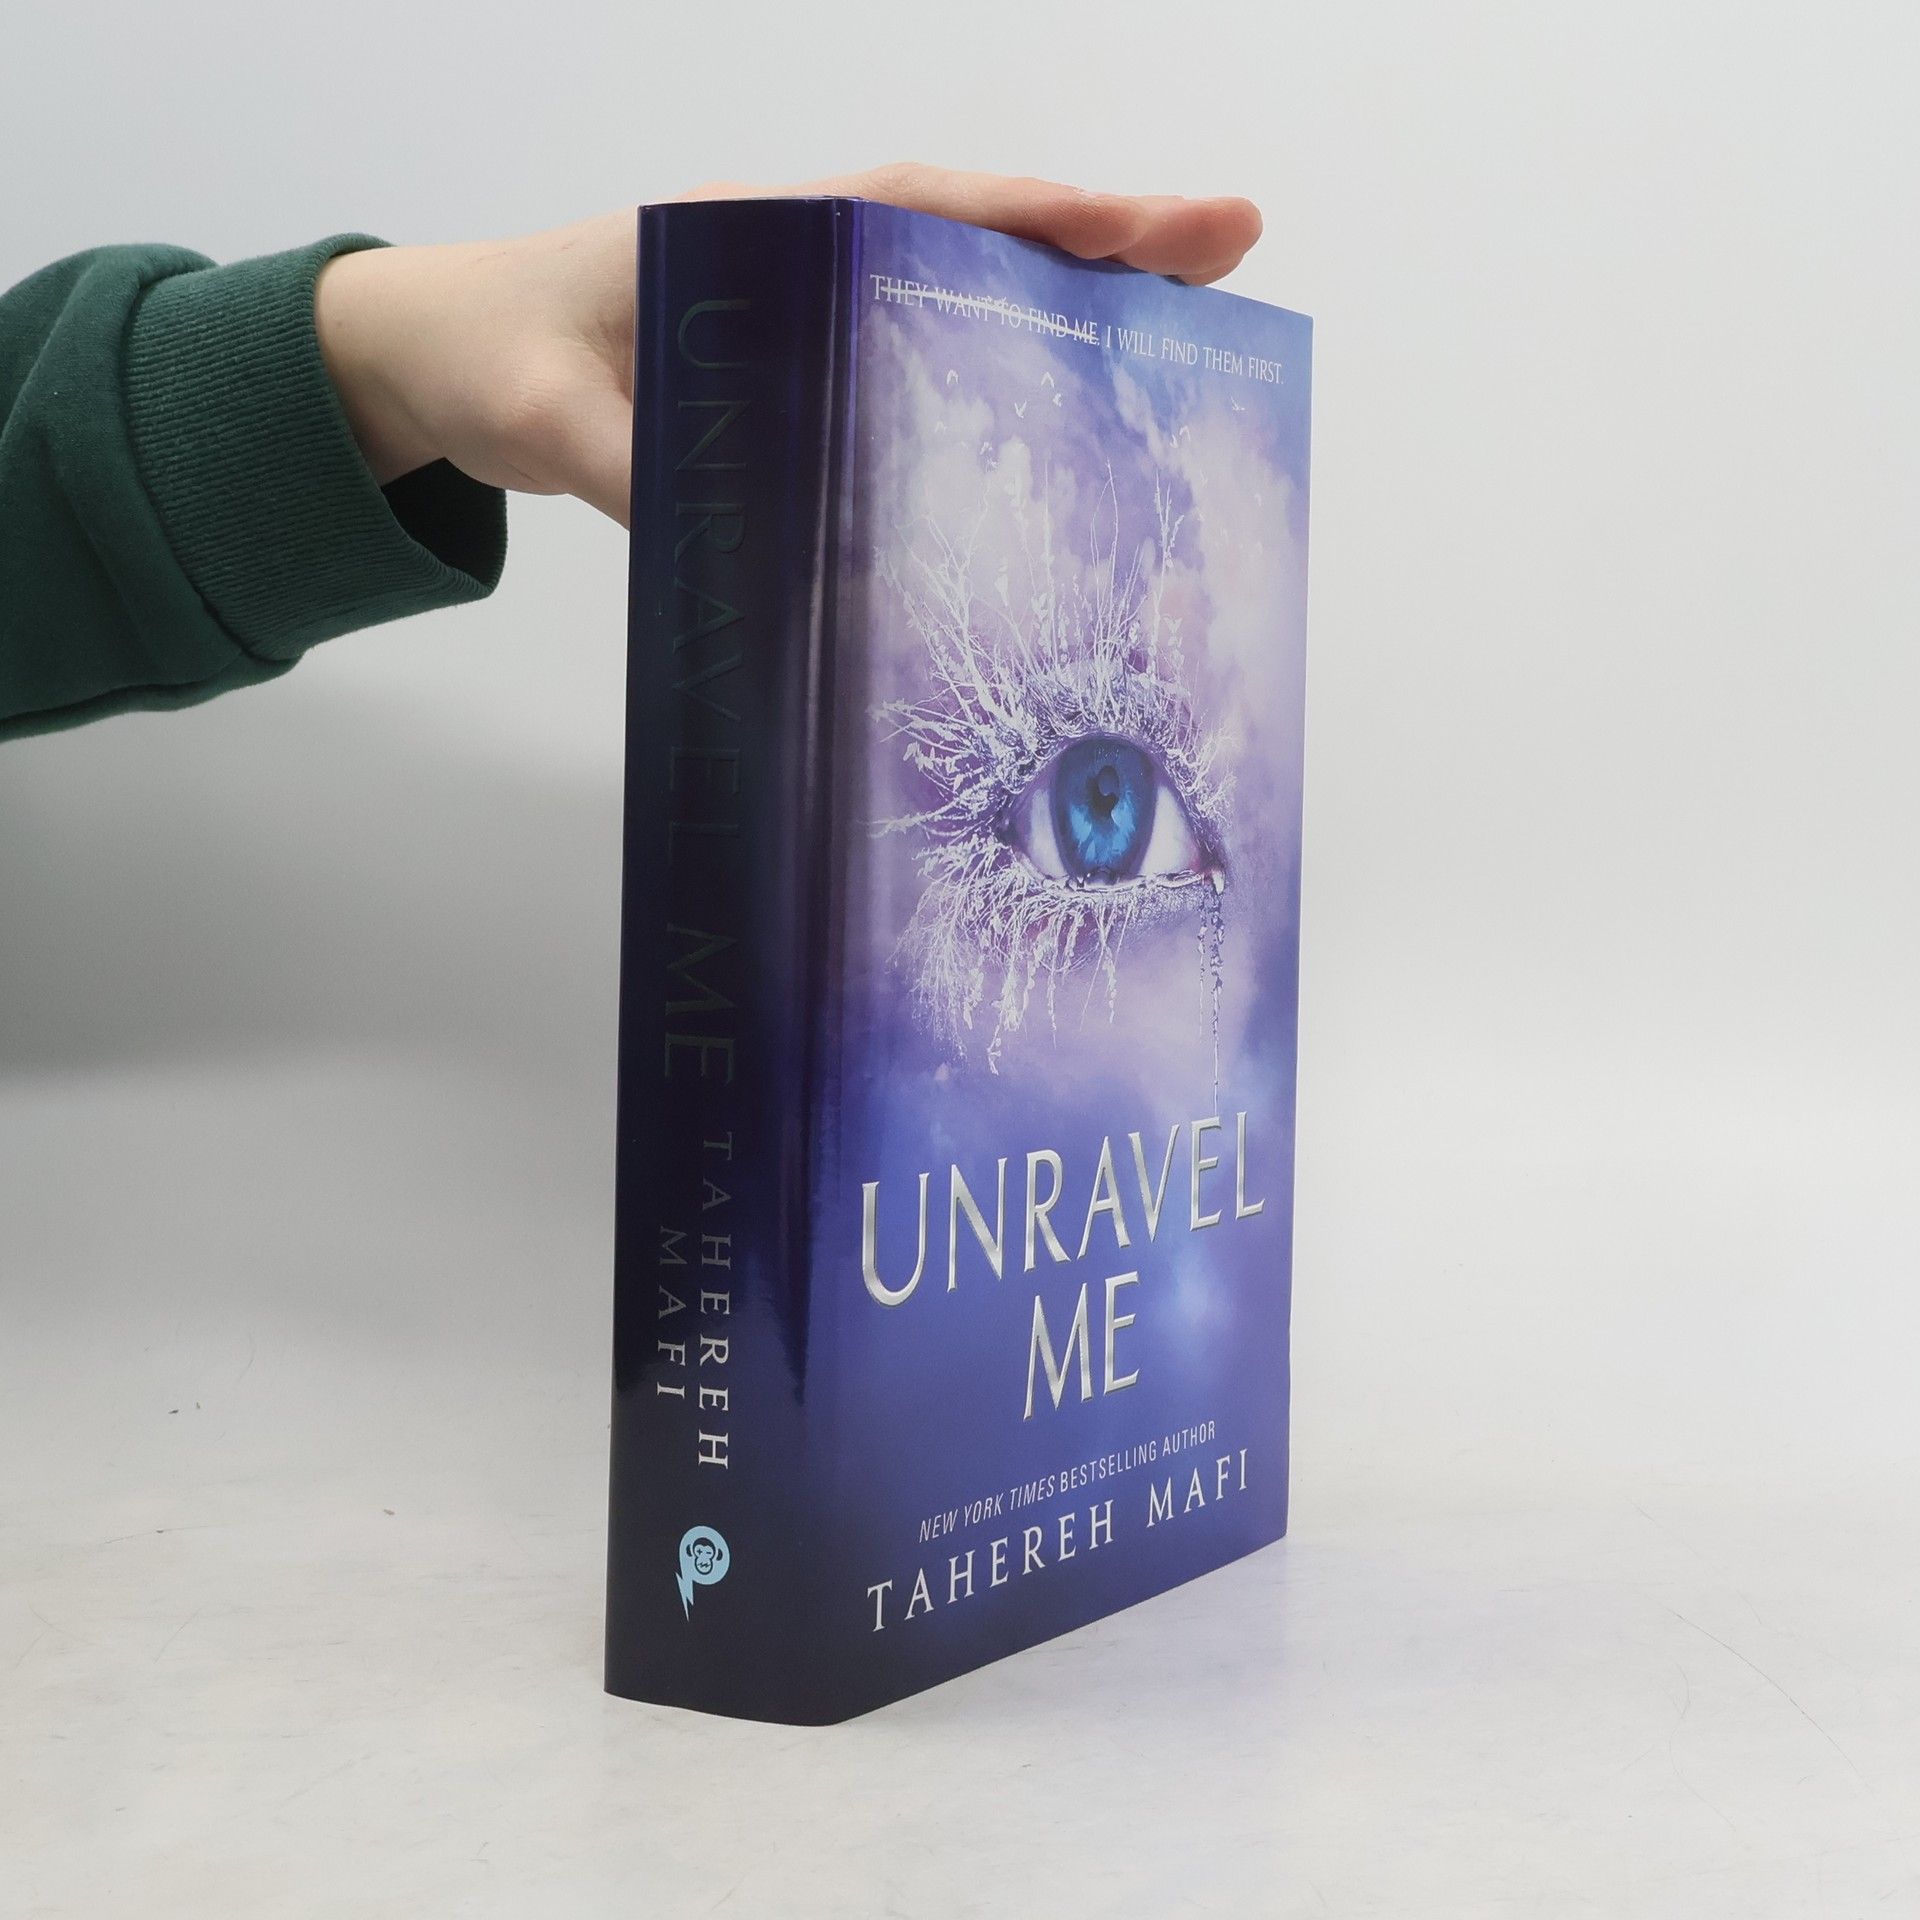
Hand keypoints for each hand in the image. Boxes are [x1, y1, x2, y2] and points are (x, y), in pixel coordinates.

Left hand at [314, 164, 1263, 527]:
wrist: (440, 354)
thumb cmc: (489, 353)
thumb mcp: (546, 412)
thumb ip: (627, 467)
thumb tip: (735, 544)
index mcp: (753, 231)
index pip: (916, 207)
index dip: (1033, 215)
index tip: (1142, 225)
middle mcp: (801, 253)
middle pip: (976, 231)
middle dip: (1105, 237)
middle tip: (1232, 247)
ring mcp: (810, 306)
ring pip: (963, 285)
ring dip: (1073, 300)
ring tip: (1193, 325)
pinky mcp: (802, 365)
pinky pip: (921, 349)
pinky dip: (1003, 360)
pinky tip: (1067, 404)